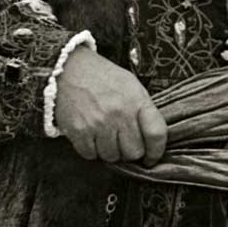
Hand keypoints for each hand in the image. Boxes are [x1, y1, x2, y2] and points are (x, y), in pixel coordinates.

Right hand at [54, 46, 166, 165]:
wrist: (70, 69)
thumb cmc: (104, 78)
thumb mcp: (132, 86)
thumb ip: (144, 110)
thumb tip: (152, 139)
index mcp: (137, 101)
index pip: (157, 134)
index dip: (157, 151)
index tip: (152, 157)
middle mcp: (120, 113)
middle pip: (134, 152)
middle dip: (131, 152)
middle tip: (124, 142)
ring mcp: (98, 123)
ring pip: (112, 157)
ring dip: (111, 151)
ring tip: (106, 136)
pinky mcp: (79, 131)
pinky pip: (91, 155)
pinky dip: (92, 150)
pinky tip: (92, 136)